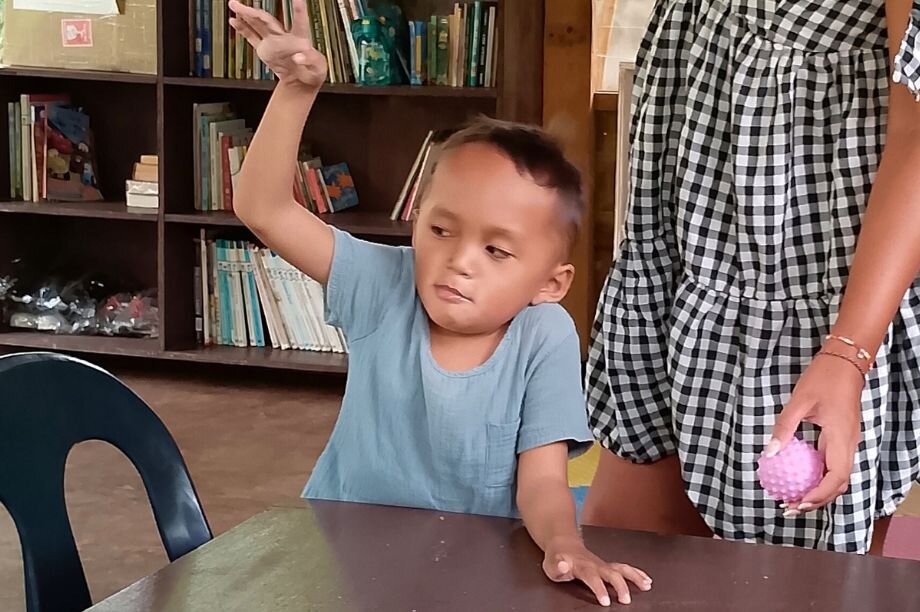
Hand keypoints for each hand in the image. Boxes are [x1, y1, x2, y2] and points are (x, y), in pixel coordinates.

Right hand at [228, 0, 326, 91]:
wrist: (300, 81)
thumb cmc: (312, 73)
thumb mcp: (318, 68)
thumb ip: (310, 61)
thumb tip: (299, 57)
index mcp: (301, 39)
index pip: (300, 21)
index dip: (299, 9)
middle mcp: (284, 36)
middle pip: (267, 20)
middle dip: (253, 12)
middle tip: (239, 4)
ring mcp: (273, 41)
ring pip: (257, 24)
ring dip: (245, 15)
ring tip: (234, 5)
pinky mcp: (265, 49)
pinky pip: (252, 37)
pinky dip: (243, 29)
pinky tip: (234, 20)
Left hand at [543, 536, 651, 605]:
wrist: (563, 544)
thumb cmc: (557, 558)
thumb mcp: (551, 564)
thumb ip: (557, 566)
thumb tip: (564, 566)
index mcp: (582, 566)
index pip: (592, 578)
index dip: (599, 589)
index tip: (606, 601)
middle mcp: (596, 564)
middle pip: (611, 573)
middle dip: (620, 586)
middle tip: (626, 600)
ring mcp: (603, 564)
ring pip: (621, 568)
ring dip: (634, 577)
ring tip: (646, 586)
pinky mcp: (608, 565)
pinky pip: (624, 568)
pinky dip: (636, 573)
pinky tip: (646, 580)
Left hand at [766, 351, 863, 513]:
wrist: (844, 362)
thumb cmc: (822, 378)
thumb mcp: (798, 402)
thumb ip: (784, 429)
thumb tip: (769, 453)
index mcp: (842, 438)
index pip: (836, 477)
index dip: (819, 495)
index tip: (799, 503)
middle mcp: (848, 444)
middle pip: (837, 483)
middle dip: (816, 500)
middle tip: (790, 507)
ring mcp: (846, 442)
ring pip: (836, 475)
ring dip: (817, 490)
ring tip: (792, 498)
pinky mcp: (841, 438)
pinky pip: (831, 463)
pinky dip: (817, 475)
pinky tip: (798, 476)